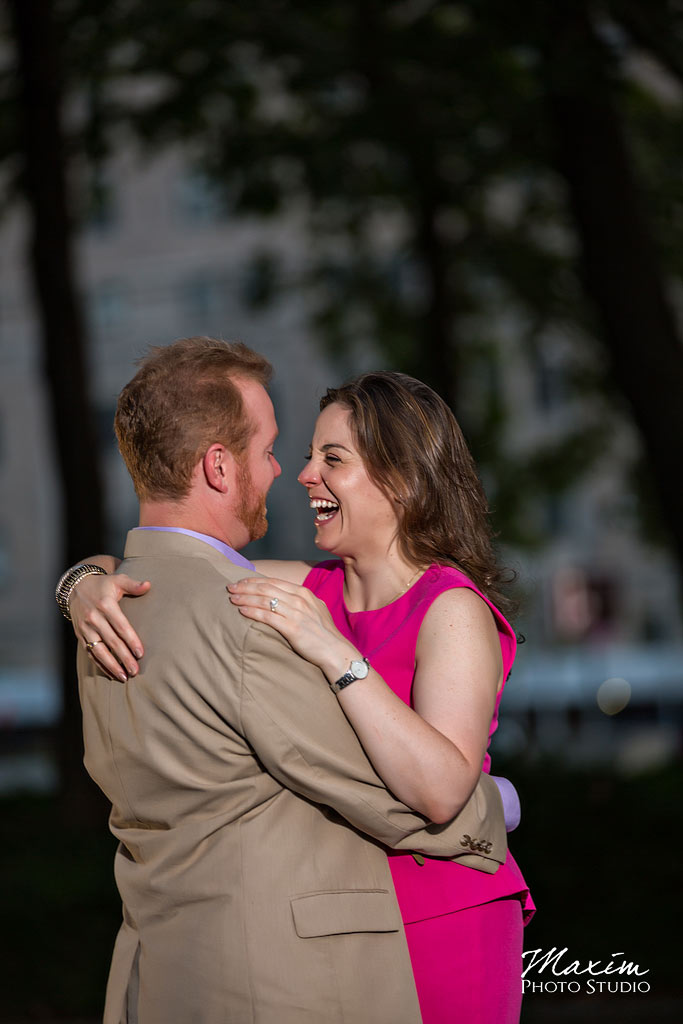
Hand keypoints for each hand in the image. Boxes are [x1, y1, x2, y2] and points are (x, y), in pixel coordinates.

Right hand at [71, 573, 149, 680]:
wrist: (75, 587)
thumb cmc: (102, 585)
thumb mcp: (117, 580)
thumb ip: (133, 584)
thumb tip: (148, 585)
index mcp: (105, 605)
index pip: (120, 626)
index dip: (131, 640)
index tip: (140, 653)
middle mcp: (94, 618)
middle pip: (111, 641)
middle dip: (124, 658)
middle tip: (135, 671)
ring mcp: (85, 628)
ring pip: (99, 650)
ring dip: (111, 665)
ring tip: (124, 677)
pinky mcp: (80, 635)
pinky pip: (90, 653)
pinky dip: (100, 664)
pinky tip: (111, 674)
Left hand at [227, 577, 355, 677]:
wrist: (335, 651)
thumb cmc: (324, 633)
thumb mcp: (315, 609)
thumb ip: (301, 601)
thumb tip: (285, 598)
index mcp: (304, 593)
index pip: (273, 582)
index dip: (254, 581)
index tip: (241, 582)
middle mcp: (299, 599)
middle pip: (266, 588)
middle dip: (245, 587)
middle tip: (230, 588)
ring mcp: (296, 613)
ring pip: (264, 600)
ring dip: (245, 598)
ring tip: (232, 598)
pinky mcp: (292, 628)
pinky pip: (267, 616)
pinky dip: (253, 611)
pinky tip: (242, 611)